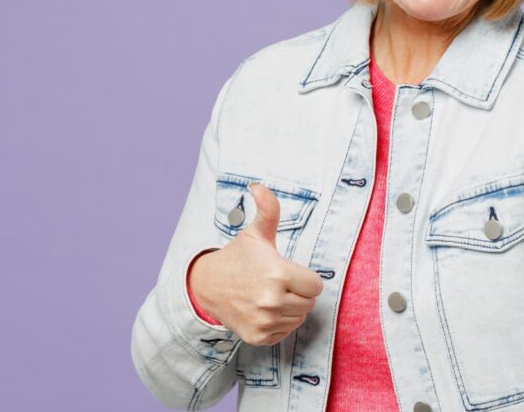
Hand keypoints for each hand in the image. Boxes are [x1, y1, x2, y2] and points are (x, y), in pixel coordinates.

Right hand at [189, 182, 323, 345]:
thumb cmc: (238, 258)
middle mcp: (272, 301)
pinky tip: (264, 310)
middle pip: (309, 303)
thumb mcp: (256, 233)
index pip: (316, 286)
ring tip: (271, 295)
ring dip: (290, 308)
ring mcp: (264, 321)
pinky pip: (285, 332)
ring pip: (298, 318)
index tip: (290, 273)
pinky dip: (279, 324)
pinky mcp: (257, 337)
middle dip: (299, 293)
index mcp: (278, 274)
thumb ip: (268, 208)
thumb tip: (259, 186)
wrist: (207, 286)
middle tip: (279, 284)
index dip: (306, 278)